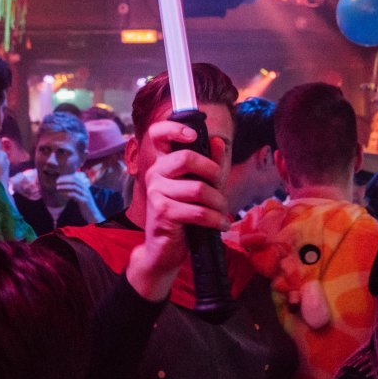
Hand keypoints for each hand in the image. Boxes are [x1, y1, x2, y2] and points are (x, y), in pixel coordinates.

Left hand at [55, 172, 93, 204]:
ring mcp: (86, 195)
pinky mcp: (84, 201)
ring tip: (57, 187)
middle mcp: (86, 189)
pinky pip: (75, 195)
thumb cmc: (84, 204)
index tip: (59, 178)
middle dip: (65, 180)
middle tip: (57, 181)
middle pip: (75, 181)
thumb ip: (74, 191)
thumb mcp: (80, 196)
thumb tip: (64, 186)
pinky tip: (62, 194)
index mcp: (84, 186)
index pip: (75, 178)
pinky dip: (67, 193)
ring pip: (74, 187)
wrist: (92, 214)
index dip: (66, 177)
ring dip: (64, 186)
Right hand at [127, 120, 229, 301]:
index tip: (194, 135)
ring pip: (198, 188)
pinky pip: (197, 211)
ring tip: (222, 211)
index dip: (174, 128)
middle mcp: (155, 173)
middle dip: (213, 172)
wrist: (164, 250)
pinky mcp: (162, 213)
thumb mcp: (201, 186)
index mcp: (162, 163)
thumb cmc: (183, 216)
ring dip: (218, 202)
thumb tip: (218, 140)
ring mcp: (156, 193)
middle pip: (186, 157)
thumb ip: (210, 163)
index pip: (157, 133)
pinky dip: (215, 219)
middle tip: (220, 186)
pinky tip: (220, 224)